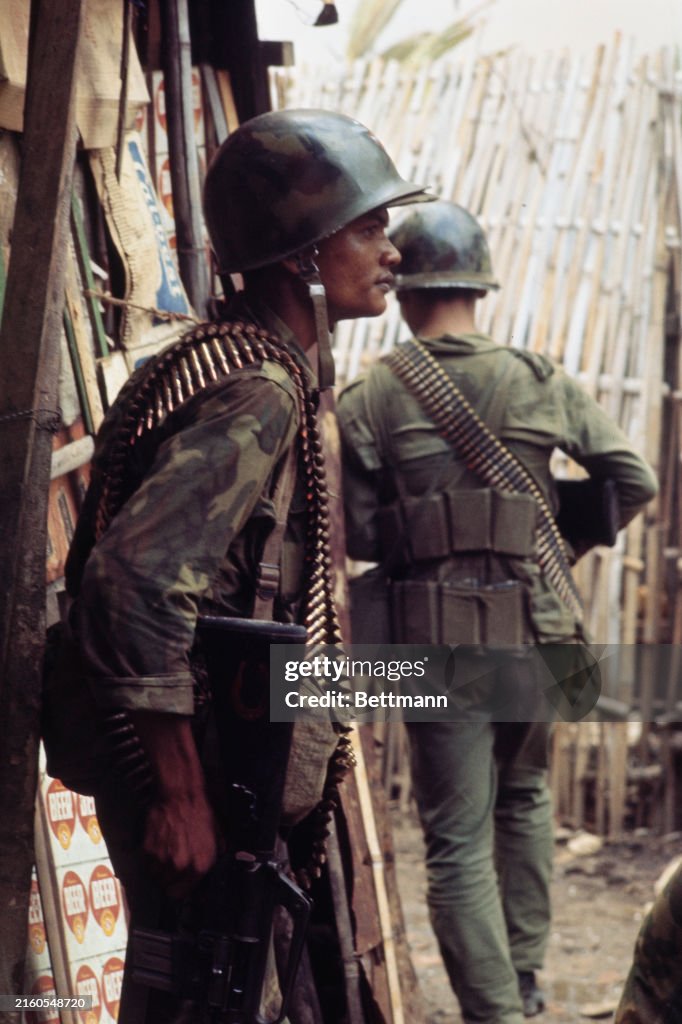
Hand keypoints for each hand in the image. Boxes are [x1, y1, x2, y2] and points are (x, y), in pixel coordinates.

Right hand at [130, 711, 219, 899]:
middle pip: (166, 889)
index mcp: (200, 866)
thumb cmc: (202, 814)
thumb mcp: (217, 839)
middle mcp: (181, 867)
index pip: (183, 894)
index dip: (181, 888)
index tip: (179, 882)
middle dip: (169, 881)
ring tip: (164, 857)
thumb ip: (212, 860)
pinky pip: (146, 864)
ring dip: (158, 870)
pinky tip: (157, 847)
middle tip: (171, 868)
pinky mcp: (147, 850)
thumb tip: (206, 876)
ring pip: (154, 877)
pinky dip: (150, 859)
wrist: (181, 795)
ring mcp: (162, 860)